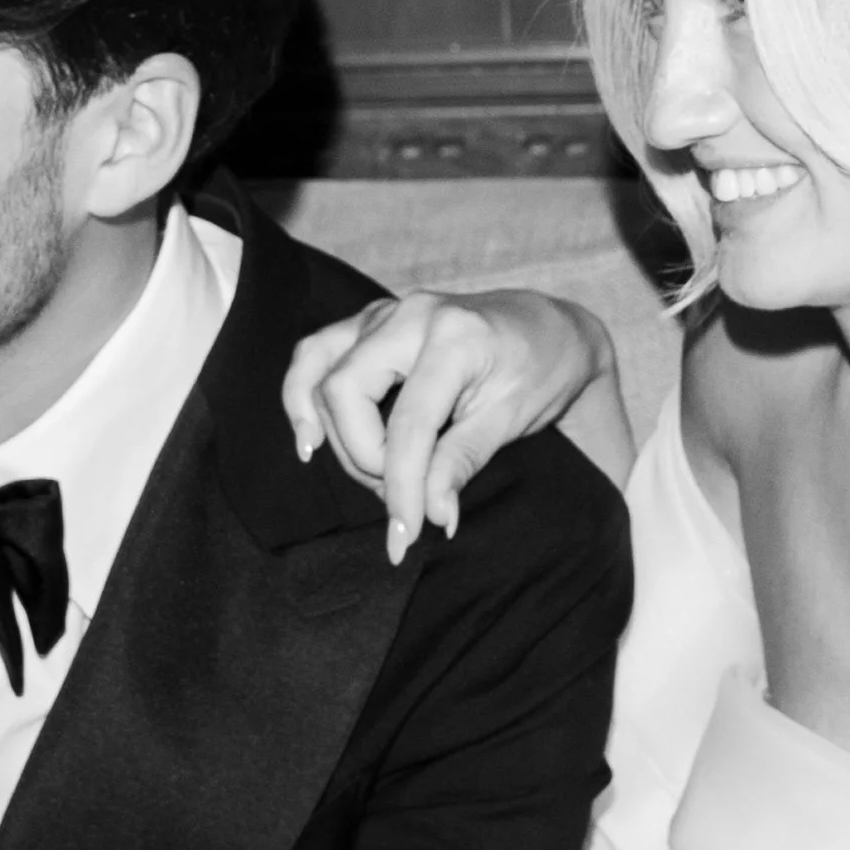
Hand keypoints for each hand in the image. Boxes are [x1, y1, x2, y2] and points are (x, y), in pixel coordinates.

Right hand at [283, 290, 620, 558]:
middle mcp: (411, 315)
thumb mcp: (512, 420)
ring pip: (319, 373)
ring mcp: (383, 314)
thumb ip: (462, 463)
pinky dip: (302, 397)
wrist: (548, 330)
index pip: (409, 422)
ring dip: (335, 436)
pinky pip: (314, 355)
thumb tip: (431, 516)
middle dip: (364, 458)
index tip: (403, 536)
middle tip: (401, 497)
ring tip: (371, 475)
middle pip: (345, 391)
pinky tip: (310, 440)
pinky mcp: (368, 324)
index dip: (401, 485)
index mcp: (456, 336)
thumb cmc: (539, 371)